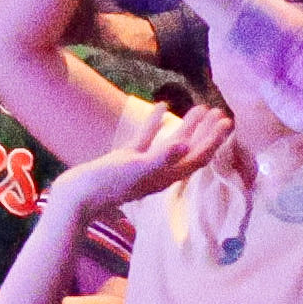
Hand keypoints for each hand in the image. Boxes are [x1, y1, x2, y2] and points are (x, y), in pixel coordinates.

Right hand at [51, 102, 234, 220]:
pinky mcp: (126, 159)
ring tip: (200, 108)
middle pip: (191, 151)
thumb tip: (186, 145)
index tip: (227, 122)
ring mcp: (143, 166)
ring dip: (187, 126)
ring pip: (171, 144)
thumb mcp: (134, 169)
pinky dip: (156, 123)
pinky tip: (161, 106)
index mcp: (166, 177)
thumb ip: (161, 158)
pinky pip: (147, 139)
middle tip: (220, 112)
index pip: (198, 158)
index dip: (214, 141)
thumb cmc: (105, 184)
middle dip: (207, 133)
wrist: (75, 197)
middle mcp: (159, 173)